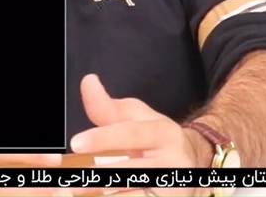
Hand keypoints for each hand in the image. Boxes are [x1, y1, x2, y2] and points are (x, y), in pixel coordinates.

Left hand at [62, 74, 212, 196]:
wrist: (194, 164)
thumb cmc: (155, 139)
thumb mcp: (137, 118)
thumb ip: (108, 106)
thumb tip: (88, 81)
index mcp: (163, 133)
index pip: (131, 134)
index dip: (103, 138)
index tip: (76, 143)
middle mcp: (172, 161)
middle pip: (129, 172)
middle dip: (97, 179)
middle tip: (70, 183)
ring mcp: (173, 187)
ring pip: (133, 195)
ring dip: (104, 196)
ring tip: (76, 194)